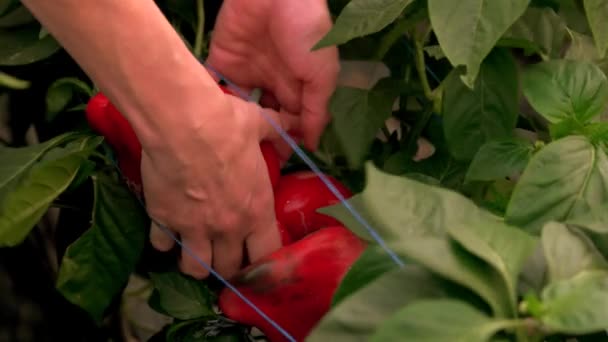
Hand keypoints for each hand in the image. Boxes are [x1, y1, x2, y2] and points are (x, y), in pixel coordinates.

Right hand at [144, 82, 297, 278]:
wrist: (182, 122)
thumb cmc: (227, 124)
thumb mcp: (260, 126)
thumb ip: (277, 134)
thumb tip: (290, 128)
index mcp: (256, 210)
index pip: (268, 255)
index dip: (263, 261)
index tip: (255, 254)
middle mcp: (228, 228)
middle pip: (229, 269)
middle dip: (227, 266)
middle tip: (222, 254)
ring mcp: (194, 228)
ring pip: (195, 269)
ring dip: (195, 264)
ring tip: (193, 251)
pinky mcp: (163, 220)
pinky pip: (162, 245)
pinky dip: (164, 242)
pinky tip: (166, 231)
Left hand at [206, 0, 338, 157]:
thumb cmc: (307, 34)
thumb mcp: (321, 75)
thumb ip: (316, 111)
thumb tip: (312, 145)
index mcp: (297, 88)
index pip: (291, 124)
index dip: (285, 144)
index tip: (276, 168)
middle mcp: (271, 84)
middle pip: (263, 119)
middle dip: (257, 140)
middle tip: (248, 165)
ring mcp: (246, 73)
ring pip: (238, 108)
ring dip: (232, 126)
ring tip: (225, 151)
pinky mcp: (222, 60)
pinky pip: (215, 87)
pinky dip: (209, 103)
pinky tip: (204, 125)